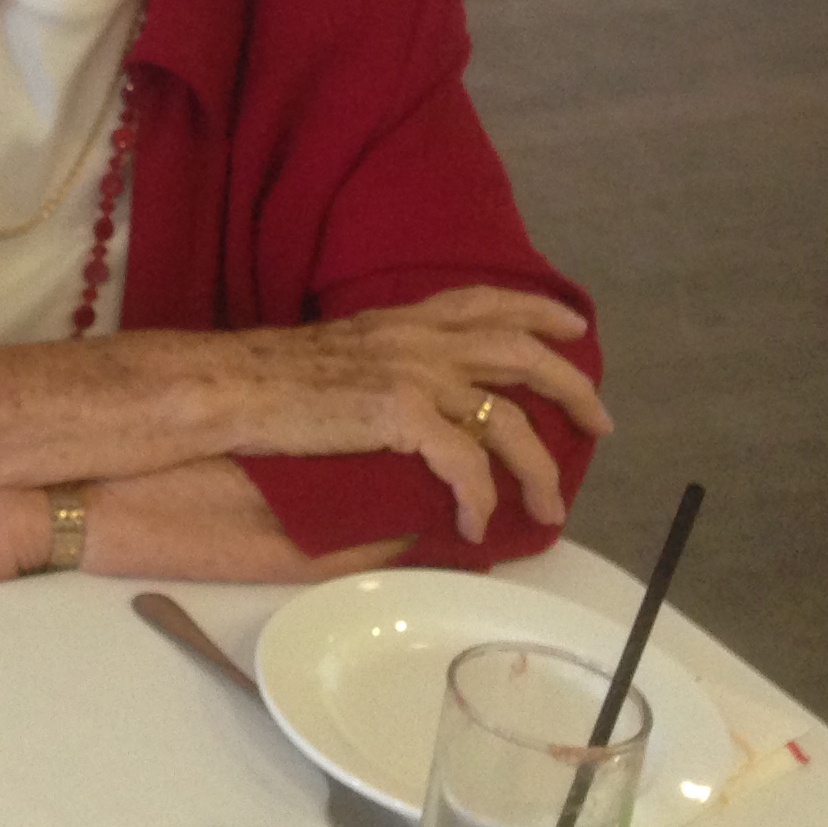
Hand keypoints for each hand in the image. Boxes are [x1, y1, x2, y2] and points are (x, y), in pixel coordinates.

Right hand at [227, 288, 611, 543]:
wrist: (226, 386)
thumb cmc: (262, 377)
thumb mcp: (335, 353)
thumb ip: (380, 364)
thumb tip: (405, 405)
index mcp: (401, 320)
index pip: (483, 300)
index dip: (536, 310)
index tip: (572, 327)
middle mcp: (418, 340)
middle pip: (521, 354)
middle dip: (573, 388)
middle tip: (601, 423)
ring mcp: (415, 375)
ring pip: (512, 420)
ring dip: (541, 469)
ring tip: (550, 506)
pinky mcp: (403, 415)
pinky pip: (467, 465)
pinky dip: (482, 500)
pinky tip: (477, 526)